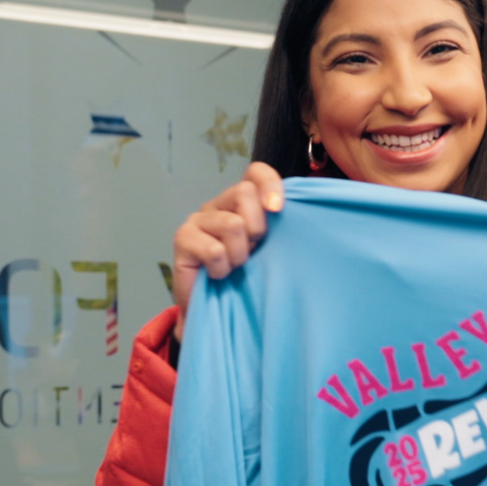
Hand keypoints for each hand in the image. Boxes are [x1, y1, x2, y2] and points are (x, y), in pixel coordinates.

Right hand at [171, 162, 284, 341]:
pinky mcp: (182, 239)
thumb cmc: (246, 280)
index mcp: (240, 202)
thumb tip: (304, 210)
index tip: (278, 209)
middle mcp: (218, 205)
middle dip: (256, 228)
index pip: (255, 172)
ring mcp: (198, 220)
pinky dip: (222, 269)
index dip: (270, 185)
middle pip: (244, 192)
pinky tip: (218, 276)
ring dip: (239, 255)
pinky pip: (214, 250)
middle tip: (252, 251)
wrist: (215, 313)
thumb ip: (280, 227)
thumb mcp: (269, 250)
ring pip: (232, 224)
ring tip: (234, 267)